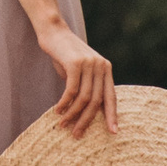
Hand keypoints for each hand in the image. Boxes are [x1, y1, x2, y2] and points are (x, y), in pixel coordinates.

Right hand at [35, 19, 119, 139]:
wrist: (53, 31)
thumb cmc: (65, 54)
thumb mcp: (81, 70)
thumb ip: (88, 85)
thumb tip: (88, 112)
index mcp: (106, 68)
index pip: (111, 97)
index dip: (112, 116)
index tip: (112, 132)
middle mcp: (101, 66)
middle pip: (96, 100)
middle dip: (86, 120)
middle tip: (77, 134)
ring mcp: (89, 64)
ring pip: (83, 98)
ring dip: (73, 114)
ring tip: (64, 125)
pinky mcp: (75, 63)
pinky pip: (71, 90)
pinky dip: (64, 103)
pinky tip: (57, 111)